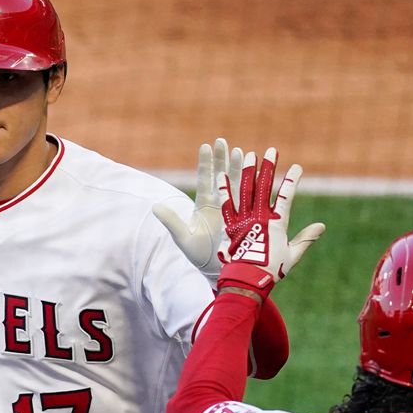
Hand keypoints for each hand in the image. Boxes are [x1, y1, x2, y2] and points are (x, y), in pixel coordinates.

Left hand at [152, 138, 244, 281]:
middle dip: (222, 158)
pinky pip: (250, 199)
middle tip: (223, 140)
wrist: (216, 271)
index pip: (205, 179)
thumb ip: (171, 221)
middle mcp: (219, 204)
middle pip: (221, 176)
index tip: (206, 145)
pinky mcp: (244, 217)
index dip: (206, 163)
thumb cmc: (199, 256)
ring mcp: (233, 210)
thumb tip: (154, 207)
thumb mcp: (183, 238)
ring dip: (240, 168)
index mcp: (204, 206)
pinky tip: (258, 172)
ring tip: (242, 151)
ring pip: (237, 184)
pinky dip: (253, 185)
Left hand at [216, 148, 324, 292]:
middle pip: (264, 187)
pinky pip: (226, 205)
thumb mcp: (293, 255)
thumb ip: (306, 238)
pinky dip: (225, 189)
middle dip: (268, 168)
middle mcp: (260, 218)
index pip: (286, 197)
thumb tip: (322, 226)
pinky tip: (222, 174)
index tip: (297, 167)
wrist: (247, 281)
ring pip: (246, 191)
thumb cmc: (271, 270)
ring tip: (250, 155)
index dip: (292, 180)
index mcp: (277, 224)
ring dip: (248, 172)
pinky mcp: (230, 226)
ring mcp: (244, 220)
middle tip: (271, 150)